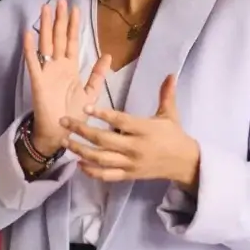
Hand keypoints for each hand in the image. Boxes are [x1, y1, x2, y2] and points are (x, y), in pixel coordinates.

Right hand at [22, 0, 109, 155]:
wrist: (60, 134)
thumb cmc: (73, 115)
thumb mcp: (90, 93)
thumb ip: (98, 75)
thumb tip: (108, 55)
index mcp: (70, 68)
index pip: (72, 42)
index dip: (73, 26)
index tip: (74, 9)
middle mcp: (58, 66)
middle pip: (59, 38)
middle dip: (60, 20)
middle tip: (61, 1)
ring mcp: (47, 72)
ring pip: (46, 44)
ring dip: (46, 27)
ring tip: (45, 9)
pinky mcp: (37, 81)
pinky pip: (33, 62)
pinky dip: (30, 48)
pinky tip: (29, 33)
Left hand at [60, 75, 200, 189]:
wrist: (185, 164)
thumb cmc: (174, 136)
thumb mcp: (170, 114)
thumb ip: (166, 94)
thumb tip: (170, 74)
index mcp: (145, 130)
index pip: (120, 121)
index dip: (103, 114)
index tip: (85, 107)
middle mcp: (135, 147)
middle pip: (104, 140)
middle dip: (81, 130)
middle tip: (64, 121)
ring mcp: (131, 163)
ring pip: (102, 159)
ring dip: (81, 151)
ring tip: (66, 141)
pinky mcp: (129, 175)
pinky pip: (108, 175)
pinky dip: (92, 171)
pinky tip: (79, 163)